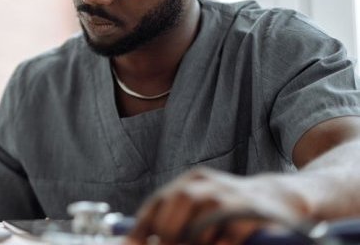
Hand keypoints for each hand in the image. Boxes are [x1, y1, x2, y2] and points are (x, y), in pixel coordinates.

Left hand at [126, 167, 309, 244]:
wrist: (283, 200)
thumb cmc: (233, 212)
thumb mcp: (201, 211)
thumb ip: (174, 223)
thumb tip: (138, 242)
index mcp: (192, 182)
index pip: (159, 201)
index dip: (142, 226)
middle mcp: (210, 184)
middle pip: (181, 200)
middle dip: (169, 232)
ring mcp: (233, 196)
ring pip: (205, 213)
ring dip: (195, 238)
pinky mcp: (254, 213)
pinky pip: (231, 231)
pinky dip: (221, 244)